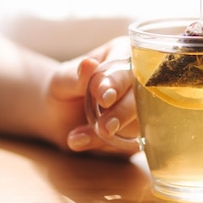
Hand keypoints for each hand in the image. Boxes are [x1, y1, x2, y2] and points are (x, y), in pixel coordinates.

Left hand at [45, 37, 138, 156]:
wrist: (59, 116)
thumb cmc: (62, 88)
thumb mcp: (62, 81)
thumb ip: (77, 77)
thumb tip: (88, 64)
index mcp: (122, 55)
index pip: (127, 68)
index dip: (118, 84)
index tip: (105, 97)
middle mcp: (138, 81)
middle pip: (142, 97)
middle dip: (122, 113)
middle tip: (105, 127)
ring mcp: (142, 108)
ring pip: (138, 123)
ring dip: (107, 134)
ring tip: (76, 136)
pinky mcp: (138, 133)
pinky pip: (129, 144)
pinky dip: (103, 146)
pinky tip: (79, 141)